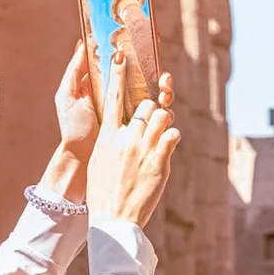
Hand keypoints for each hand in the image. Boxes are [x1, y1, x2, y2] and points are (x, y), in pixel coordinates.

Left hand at [53, 39, 174, 159]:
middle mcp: (124, 96)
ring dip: (166, 88)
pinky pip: (158, 116)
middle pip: (148, 78)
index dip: (141, 54)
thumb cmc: (73, 125)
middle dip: (159, 73)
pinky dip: (166, 110)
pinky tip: (165, 106)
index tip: (151, 42)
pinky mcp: (140, 128)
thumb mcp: (68, 94)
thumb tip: (83, 43)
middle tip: (164, 75)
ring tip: (166, 88)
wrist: (80, 156)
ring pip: (157, 94)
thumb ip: (75, 70)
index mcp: (107, 85)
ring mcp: (134, 112)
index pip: (128, 65)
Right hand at [86, 51, 180, 227]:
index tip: (120, 57)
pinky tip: (168, 145)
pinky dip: (172, 137)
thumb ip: (110, 141)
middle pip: (146, 106)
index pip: (113, 98)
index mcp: (106, 137)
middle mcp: (125, 139)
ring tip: (161, 135)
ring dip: (165, 122)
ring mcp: (143, 150)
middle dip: (153, 111)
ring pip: (163, 116)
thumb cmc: (103, 192)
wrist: (112, 218)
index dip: (117, 74)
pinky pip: (173, 135)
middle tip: (152, 124)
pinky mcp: (159, 162)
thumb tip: (118, 131)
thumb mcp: (100, 161)